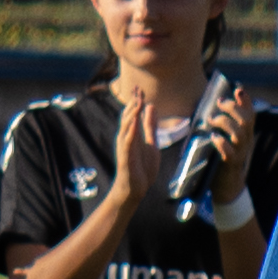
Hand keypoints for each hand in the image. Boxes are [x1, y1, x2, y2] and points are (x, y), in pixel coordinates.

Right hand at [103, 96, 165, 215]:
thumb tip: (151, 107)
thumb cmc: (142, 168)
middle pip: (128, 116)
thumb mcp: (152, 143)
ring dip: (131, 114)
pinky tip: (133, 122)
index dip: (137, 101)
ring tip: (137, 102)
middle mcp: (127, 138)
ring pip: (126, 126)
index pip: (134, 113)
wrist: (136, 189)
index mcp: (134, 134)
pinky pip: (127, 142)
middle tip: (137, 90)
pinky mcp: (125, 156)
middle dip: (133, 103)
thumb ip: (150, 126)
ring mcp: (125, 147)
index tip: (140, 89)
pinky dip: (130, 131)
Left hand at [203, 78, 252, 180]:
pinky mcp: (231, 164)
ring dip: (225, 123)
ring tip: (211, 120)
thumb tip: (209, 107)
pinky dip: (222, 143)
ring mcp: (240, 153)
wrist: (227, 187)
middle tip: (218, 103)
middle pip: (246, 120)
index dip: (246, 101)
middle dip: (233, 108)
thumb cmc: (222, 158)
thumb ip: (221, 125)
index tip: (237, 89)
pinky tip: (214, 137)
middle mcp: (246, 141)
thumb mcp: (226, 138)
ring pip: (239, 134)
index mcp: (245, 133)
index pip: (250, 113)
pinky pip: (230, 152)